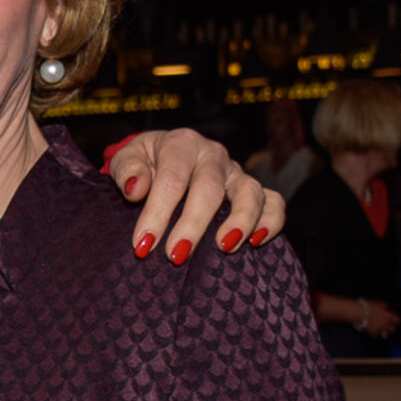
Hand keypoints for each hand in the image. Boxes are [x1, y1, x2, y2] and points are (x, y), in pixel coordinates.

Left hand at [110, 129, 287, 261]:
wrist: (164, 160)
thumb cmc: (144, 164)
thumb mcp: (127, 159)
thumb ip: (127, 170)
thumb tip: (135, 189)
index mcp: (181, 144)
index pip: (172, 178)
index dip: (157, 212)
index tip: (143, 244)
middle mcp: (213, 155)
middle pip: (209, 188)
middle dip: (192, 224)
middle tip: (176, 256)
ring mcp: (237, 173)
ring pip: (250, 192)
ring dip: (240, 221)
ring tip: (225, 247)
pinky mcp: (255, 191)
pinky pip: (274, 202)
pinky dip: (271, 221)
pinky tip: (257, 242)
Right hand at [363, 300, 400, 337]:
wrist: (358, 312)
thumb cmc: (368, 306)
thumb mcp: (379, 303)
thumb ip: (385, 307)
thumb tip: (388, 308)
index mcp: (387, 316)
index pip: (397, 320)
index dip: (397, 320)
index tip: (395, 319)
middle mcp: (385, 323)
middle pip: (393, 328)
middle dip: (392, 327)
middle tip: (390, 325)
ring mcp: (379, 329)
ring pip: (386, 333)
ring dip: (386, 331)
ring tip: (384, 329)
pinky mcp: (373, 333)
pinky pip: (378, 335)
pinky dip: (378, 334)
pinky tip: (377, 331)